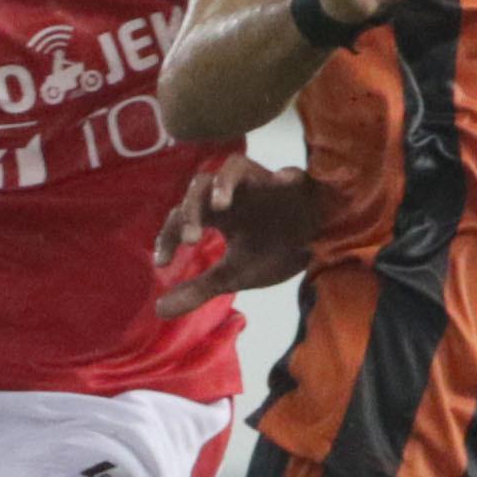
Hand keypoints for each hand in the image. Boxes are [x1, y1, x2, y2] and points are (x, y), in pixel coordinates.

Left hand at [153, 154, 326, 318]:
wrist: (318, 248)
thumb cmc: (274, 253)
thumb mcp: (232, 276)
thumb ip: (198, 289)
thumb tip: (159, 310)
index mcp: (218, 213)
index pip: (182, 214)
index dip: (167, 236)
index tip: (163, 263)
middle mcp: (236, 193)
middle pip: (200, 186)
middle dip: (191, 211)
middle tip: (191, 240)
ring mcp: (264, 184)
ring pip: (233, 166)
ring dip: (223, 183)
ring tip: (220, 206)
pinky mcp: (295, 184)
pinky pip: (290, 173)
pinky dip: (285, 176)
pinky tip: (284, 181)